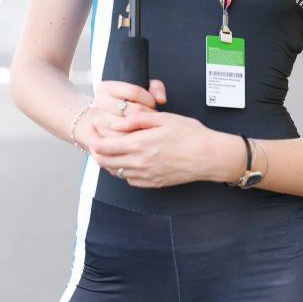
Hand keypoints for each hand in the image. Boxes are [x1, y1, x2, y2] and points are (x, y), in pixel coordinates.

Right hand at [76, 78, 166, 152]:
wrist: (92, 121)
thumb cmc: (122, 105)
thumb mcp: (135, 91)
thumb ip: (154, 88)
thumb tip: (161, 99)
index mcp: (106, 88)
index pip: (134, 91)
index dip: (149, 100)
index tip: (153, 105)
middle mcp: (98, 104)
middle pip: (131, 112)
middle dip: (147, 118)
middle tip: (151, 121)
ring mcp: (96, 122)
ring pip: (126, 130)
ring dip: (140, 132)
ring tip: (145, 131)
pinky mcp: (96, 139)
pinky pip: (118, 144)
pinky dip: (131, 145)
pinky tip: (138, 142)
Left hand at [88, 109, 211, 187]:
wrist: (209, 156)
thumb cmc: (191, 134)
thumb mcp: (164, 118)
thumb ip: (137, 119)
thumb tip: (117, 123)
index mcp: (139, 145)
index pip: (102, 146)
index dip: (93, 137)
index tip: (93, 129)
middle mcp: (139, 163)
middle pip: (104, 161)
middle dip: (96, 149)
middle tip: (98, 138)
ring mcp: (146, 176)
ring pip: (115, 172)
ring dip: (109, 160)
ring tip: (113, 147)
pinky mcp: (153, 183)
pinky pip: (130, 179)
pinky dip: (124, 169)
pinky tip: (131, 159)